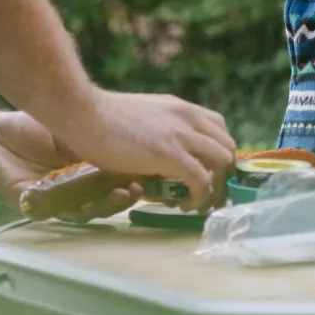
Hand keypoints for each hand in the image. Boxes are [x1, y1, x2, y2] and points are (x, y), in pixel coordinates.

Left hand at [0, 110, 141, 218]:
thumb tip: (138, 126)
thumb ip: (95, 130)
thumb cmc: (28, 124)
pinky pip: (63, 213)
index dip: (138, 177)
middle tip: (146, 186)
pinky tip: (95, 197)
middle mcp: (74, 187)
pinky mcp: (36, 206)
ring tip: (128, 193)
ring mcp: (56, 199)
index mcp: (84, 168)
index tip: (157, 168)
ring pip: (91, 210)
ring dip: (111, 204)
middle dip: (130, 194)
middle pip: (109, 198)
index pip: (118, 178)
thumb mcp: (69, 123)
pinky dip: (83, 207)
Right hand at [53, 88, 234, 211]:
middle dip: (223, 173)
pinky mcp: (171, 154)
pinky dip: (199, 196)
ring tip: (198, 202)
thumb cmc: (106, 119)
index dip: (218, 154)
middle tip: (207, 193)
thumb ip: (162, 134)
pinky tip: (184, 205)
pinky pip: (201, 179)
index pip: (219, 128)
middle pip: (227, 146)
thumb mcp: (146, 120)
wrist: (87, 115)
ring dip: (215, 186)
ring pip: (222, 161)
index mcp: (182, 108)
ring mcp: (182, 134)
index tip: (208, 174)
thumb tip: (166, 162)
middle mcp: (189, 117)